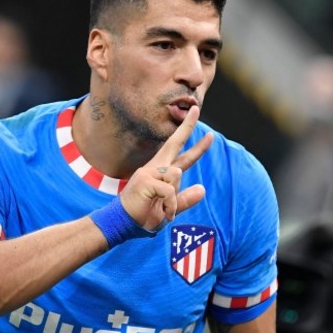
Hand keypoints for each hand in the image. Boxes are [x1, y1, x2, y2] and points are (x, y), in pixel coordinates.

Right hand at [120, 106, 213, 230]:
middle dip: (187, 126)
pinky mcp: (145, 179)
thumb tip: (202, 189)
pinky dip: (170, 205)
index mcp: (162, 174)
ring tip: (164, 211)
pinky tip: (164, 213)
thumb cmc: (143, 217)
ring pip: (176, 175)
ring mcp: (149, 171)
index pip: (183, 157)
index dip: (197, 147)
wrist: (124, 224)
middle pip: (175, 143)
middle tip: (196, 108)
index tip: (209, 134)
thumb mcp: (169, 209)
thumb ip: (184, 200)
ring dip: (174, 200)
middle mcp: (156, 168)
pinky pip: (170, 190)